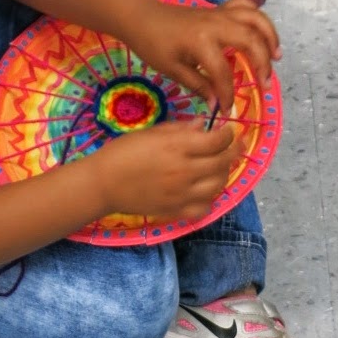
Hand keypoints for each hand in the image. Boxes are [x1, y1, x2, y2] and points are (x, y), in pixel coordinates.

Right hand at [90, 115, 241, 221]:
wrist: (103, 184)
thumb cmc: (123, 152)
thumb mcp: (151, 133)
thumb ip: (180, 130)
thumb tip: (203, 126)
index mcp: (178, 147)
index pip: (218, 140)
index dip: (228, 133)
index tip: (227, 130)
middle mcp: (185, 171)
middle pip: (223, 162)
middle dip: (234, 151)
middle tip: (234, 146)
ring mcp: (182, 193)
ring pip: (218, 185)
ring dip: (224, 174)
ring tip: (218, 167)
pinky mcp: (176, 210)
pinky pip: (204, 208)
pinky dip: (210, 200)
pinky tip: (204, 191)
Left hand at [124, 0, 281, 112]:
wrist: (144, 18)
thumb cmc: (154, 45)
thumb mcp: (173, 71)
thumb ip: (199, 86)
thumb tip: (217, 104)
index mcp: (201, 42)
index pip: (223, 72)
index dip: (227, 93)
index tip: (227, 108)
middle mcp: (216, 24)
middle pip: (250, 41)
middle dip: (261, 64)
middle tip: (265, 84)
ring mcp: (220, 14)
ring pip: (255, 19)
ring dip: (270, 37)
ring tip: (276, 57)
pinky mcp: (220, 9)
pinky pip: (246, 8)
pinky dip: (258, 18)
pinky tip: (263, 34)